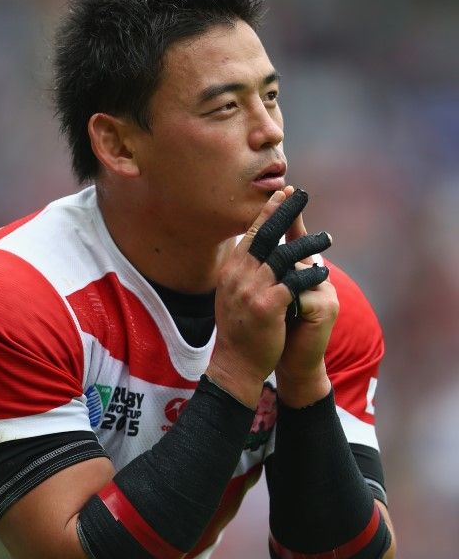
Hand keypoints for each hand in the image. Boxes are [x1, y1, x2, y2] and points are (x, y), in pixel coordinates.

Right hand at [207, 187, 330, 408]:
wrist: (235, 364)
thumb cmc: (239, 330)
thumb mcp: (231, 294)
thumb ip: (242, 270)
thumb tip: (252, 246)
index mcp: (231, 269)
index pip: (252, 233)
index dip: (268, 212)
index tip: (283, 194)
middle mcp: (238, 275)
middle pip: (265, 235)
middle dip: (284, 212)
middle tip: (301, 193)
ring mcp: (251, 290)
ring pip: (284, 256)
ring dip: (308, 244)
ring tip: (327, 238)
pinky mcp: (267, 306)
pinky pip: (295, 283)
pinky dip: (311, 276)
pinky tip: (323, 271)